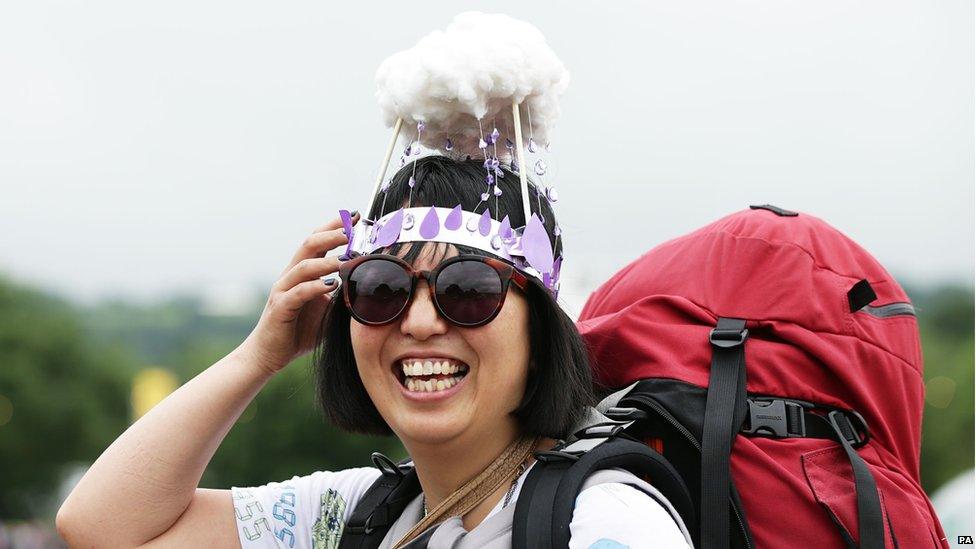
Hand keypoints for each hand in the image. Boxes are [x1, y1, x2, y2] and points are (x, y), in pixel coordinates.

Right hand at [240, 212, 358, 373]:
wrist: (270, 354)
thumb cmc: (300, 331)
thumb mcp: (328, 309)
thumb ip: (345, 296)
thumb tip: (374, 287)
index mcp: (303, 272)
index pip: (318, 241)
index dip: (334, 227)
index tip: (355, 215)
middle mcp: (291, 275)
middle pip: (309, 244)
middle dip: (331, 234)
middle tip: (352, 228)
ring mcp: (284, 289)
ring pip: (304, 266)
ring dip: (326, 260)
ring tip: (346, 258)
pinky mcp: (280, 308)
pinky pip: (298, 293)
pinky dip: (315, 287)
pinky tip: (331, 285)